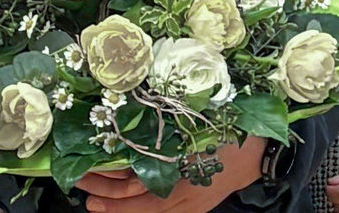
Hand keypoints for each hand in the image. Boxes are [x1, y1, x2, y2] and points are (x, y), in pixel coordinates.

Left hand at [75, 137, 266, 212]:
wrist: (258, 151)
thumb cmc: (227, 133)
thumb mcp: (194, 134)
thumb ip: (165, 140)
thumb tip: (128, 133)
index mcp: (181, 180)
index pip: (136, 190)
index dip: (108, 185)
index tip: (85, 176)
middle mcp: (181, 198)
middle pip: (136, 201)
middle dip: (105, 196)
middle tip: (80, 186)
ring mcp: (187, 204)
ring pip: (145, 209)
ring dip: (117, 204)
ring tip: (92, 201)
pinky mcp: (191, 204)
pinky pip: (158, 209)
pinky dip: (136, 205)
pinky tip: (121, 202)